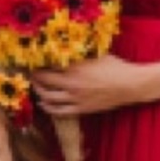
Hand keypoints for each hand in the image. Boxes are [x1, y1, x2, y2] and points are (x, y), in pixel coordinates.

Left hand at [33, 56, 147, 116]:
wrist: (129, 85)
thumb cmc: (115, 67)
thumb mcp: (95, 54)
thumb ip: (78, 54)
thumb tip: (64, 49)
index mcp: (75, 67)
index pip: (48, 64)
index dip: (38, 62)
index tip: (33, 59)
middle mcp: (72, 83)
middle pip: (44, 80)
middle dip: (34, 76)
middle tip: (30, 72)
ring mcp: (76, 98)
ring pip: (48, 97)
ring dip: (38, 91)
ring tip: (35, 86)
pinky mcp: (81, 109)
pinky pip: (59, 111)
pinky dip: (48, 107)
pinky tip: (43, 103)